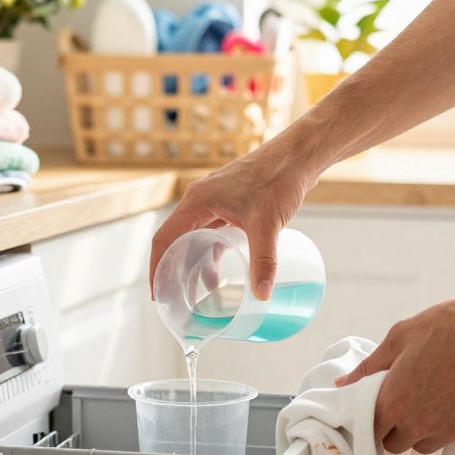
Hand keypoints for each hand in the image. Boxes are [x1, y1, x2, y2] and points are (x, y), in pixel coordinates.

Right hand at [150, 143, 313, 299]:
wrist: (297, 156)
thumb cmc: (277, 178)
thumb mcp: (267, 224)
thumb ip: (263, 261)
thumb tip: (261, 294)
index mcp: (197, 202)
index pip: (164, 239)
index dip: (157, 268)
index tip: (158, 294)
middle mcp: (200, 200)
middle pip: (177, 240)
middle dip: (177, 271)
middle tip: (179, 298)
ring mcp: (215, 201)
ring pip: (196, 237)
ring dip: (197, 262)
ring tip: (203, 290)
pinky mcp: (230, 203)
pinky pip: (212, 231)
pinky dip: (213, 251)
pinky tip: (221, 268)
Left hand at [334, 292, 454, 454]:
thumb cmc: (447, 326)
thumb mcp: (399, 338)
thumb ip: (368, 367)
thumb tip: (342, 384)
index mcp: (394, 404)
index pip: (370, 432)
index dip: (372, 420)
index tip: (379, 408)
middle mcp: (420, 425)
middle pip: (395, 445)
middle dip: (395, 428)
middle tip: (405, 399)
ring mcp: (449, 432)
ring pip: (424, 445)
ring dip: (422, 430)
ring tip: (432, 398)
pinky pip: (452, 438)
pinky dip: (449, 425)